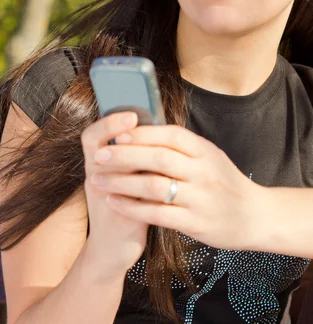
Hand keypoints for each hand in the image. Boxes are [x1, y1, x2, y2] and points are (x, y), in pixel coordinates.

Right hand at [81, 112, 149, 277]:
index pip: (92, 136)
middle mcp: (97, 179)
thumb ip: (134, 154)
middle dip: (117, 131)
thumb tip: (155, 123)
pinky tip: (170, 174)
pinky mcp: (123, 217)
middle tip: (134, 117)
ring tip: (158, 143)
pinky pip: (137, 197)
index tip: (128, 113)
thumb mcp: (123, 176)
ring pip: (117, 172)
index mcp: (98, 166)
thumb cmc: (125, 204)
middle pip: (99, 148)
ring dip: (138, 155)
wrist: (113, 248)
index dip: (107, 124)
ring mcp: (107, 198)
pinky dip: (154, 183)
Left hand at [90, 123, 258, 250]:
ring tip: (98, 179)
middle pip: (158, 158)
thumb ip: (182, 146)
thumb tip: (142, 130)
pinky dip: (131, 207)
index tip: (116, 132)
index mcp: (205, 150)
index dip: (141, 132)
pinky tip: (114, 201)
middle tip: (99, 155)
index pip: (170, 135)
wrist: (254, 216)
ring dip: (122, 181)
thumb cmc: (224, 182)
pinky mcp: (194, 223)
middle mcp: (203, 171)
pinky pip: (157, 213)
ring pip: (154, 186)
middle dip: (124, 155)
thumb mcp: (210, 156)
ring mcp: (200, 198)